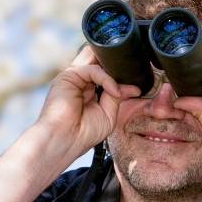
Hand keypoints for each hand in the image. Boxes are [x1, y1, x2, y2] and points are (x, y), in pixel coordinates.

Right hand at [35, 46, 140, 163]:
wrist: (65, 141)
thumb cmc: (83, 133)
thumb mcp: (108, 114)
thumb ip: (117, 97)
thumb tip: (133, 87)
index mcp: (89, 89)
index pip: (105, 70)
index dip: (119, 73)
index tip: (135, 84)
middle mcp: (81, 80)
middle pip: (99, 60)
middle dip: (115, 67)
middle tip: (129, 77)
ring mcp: (74, 77)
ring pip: (96, 61)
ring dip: (112, 73)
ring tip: (118, 91)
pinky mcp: (68, 76)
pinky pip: (92, 69)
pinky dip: (106, 78)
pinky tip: (113, 91)